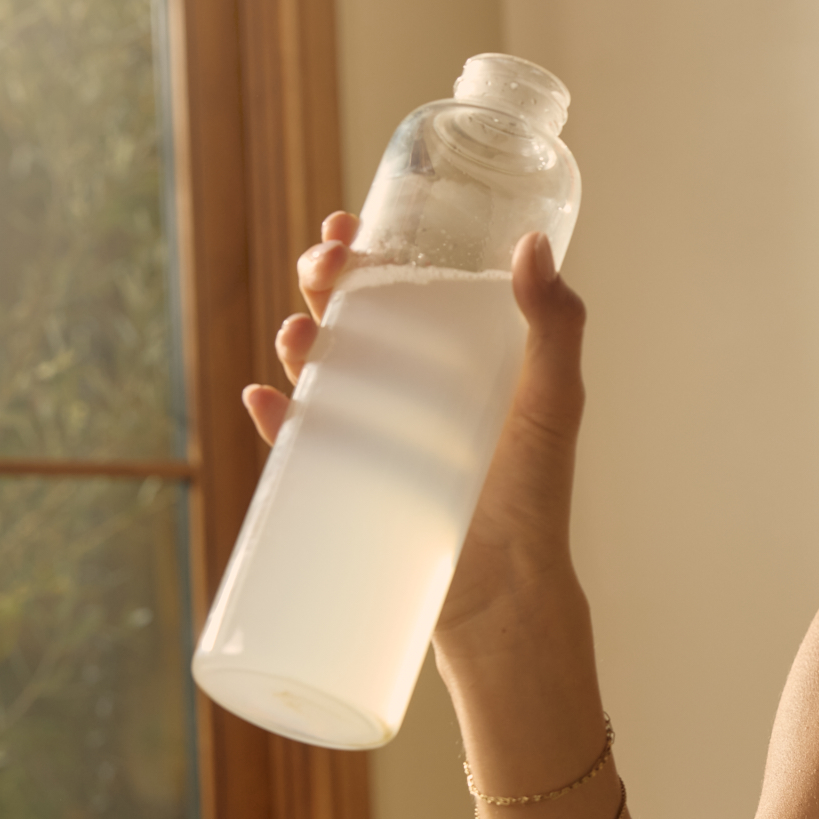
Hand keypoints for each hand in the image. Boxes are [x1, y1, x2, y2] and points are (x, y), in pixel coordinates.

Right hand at [242, 214, 588, 630]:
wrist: (505, 594)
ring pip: (321, 373)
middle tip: (323, 267)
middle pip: (355, 319)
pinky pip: (297, 444)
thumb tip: (532, 243)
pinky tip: (263, 399)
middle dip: (328, 284)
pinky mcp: (347, 487)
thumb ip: (555, 327)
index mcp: (456, 360)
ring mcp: (375, 438)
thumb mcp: (552, 402)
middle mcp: (411, 392)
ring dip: (298, 342)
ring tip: (299, 334)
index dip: (373, 254)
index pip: (407, 289)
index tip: (351, 224)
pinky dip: (274, 418)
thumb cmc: (536, 496)